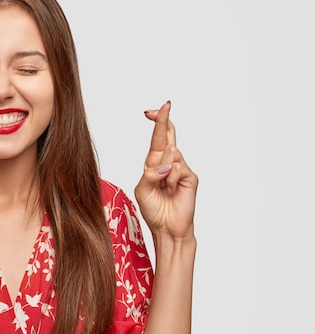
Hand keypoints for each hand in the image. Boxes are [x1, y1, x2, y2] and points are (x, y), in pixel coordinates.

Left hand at [134, 101, 197, 239]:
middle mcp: (169, 163)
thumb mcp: (142, 189)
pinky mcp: (190, 177)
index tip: (150, 111)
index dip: (157, 123)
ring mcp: (181, 169)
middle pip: (169, 135)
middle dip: (164, 120)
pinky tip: (171, 189)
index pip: (158, 139)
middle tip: (164, 105)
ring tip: (163, 187)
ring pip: (171, 153)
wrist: (166, 228)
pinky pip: (177, 167)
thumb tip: (165, 164)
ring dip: (162, 168)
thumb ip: (149, 174)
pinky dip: (170, 178)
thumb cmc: (153, 210)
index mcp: (155, 163)